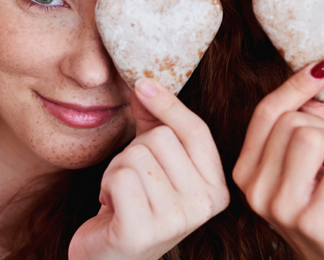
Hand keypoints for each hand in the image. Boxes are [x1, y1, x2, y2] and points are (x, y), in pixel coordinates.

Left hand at [69, 78, 229, 259]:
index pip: (196, 130)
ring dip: (117, 169)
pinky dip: (106, 185)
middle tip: (133, 180)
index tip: (142, 83)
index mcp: (217, 189)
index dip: (168, 104)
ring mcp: (175, 221)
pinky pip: (119, 177)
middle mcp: (204, 206)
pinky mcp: (142, 232)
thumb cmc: (135, 205)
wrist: (111, 258)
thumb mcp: (152, 161)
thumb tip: (145, 82)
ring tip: (122, 195)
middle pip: (162, 139)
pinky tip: (111, 207)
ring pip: (136, 156)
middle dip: (135, 150)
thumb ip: (154, 122)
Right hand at [233, 59, 323, 259]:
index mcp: (245, 170)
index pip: (266, 112)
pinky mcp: (314, 221)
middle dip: (323, 131)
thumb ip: (307, 114)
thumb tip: (320, 67)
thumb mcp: (308, 156)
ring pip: (313, 138)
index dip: (296, 84)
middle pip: (293, 123)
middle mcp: (254, 190)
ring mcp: (281, 208)